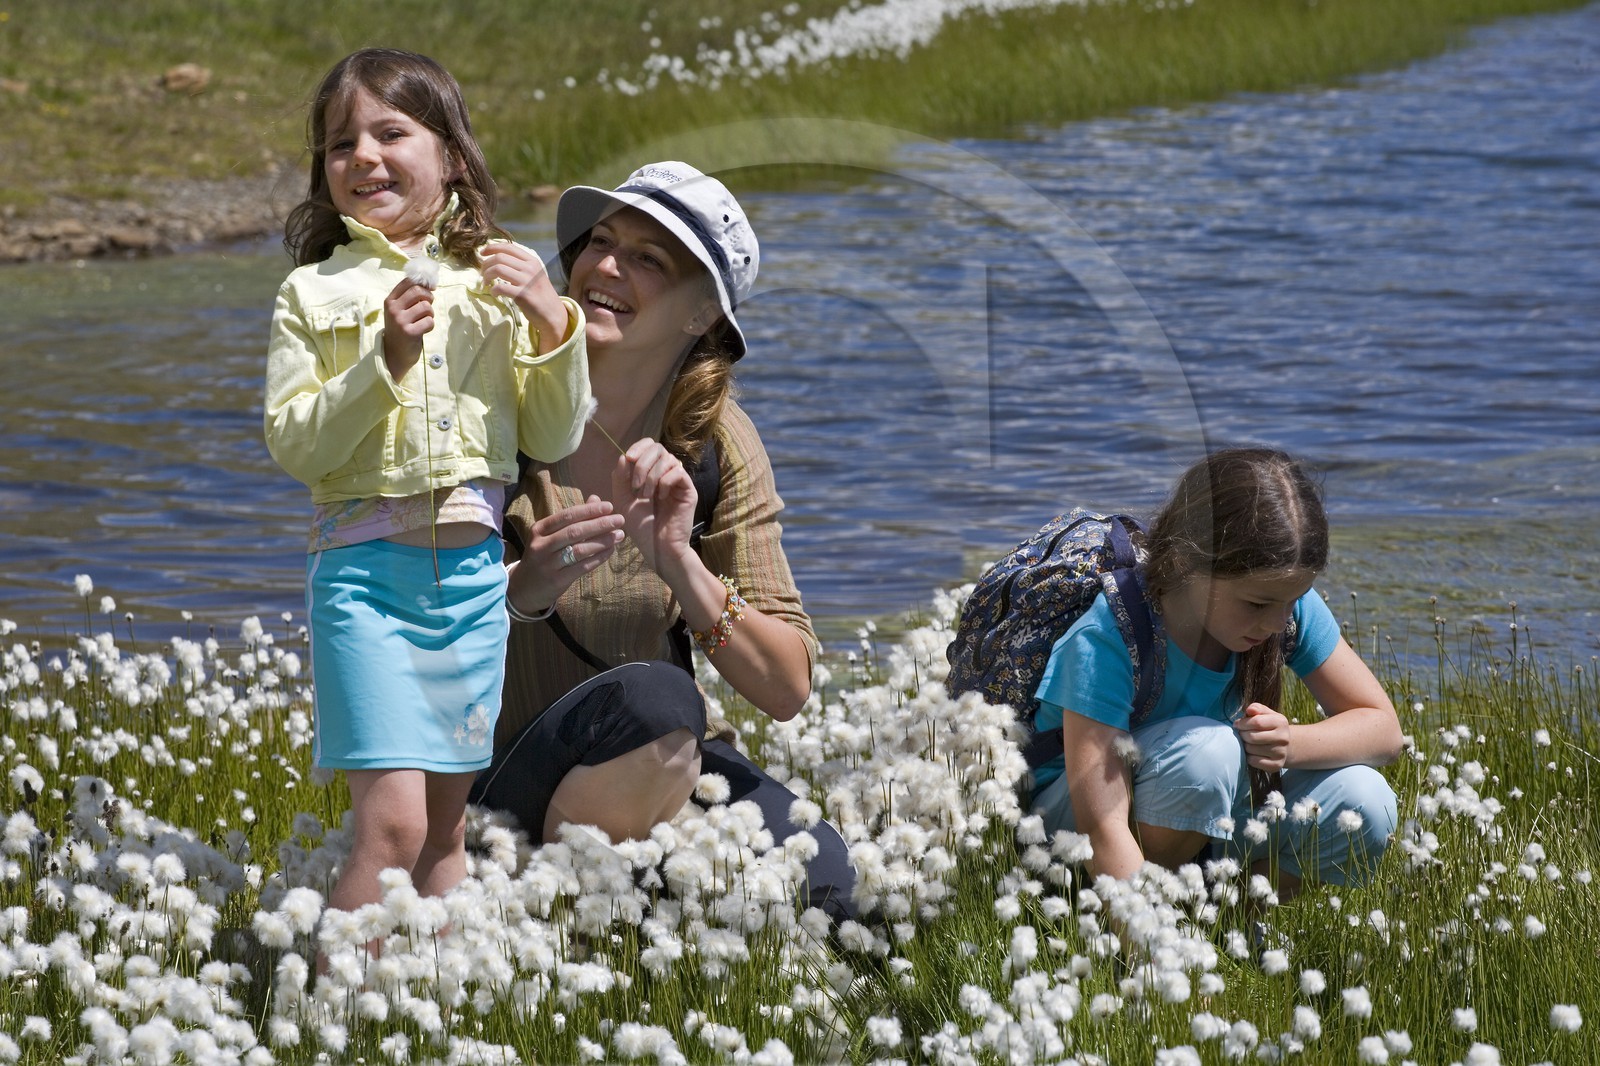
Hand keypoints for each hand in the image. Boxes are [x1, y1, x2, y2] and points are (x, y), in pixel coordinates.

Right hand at [382, 276, 434, 378]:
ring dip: (430, 314)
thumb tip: (430, 284)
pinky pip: (429, 321)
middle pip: (418, 291)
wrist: (394, 353)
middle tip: (428, 305)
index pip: (408, 282)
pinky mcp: (410, 332)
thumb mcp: (399, 310)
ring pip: (426, 307)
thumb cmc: (401, 328)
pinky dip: (430, 325)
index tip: (431, 288)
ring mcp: (400, 321)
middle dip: (429, 297)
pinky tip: (423, 330)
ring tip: (424, 320)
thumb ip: (409, 297)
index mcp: (390, 301)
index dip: (423, 283)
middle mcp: (393, 309)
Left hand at [478, 242, 568, 353]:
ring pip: (498, 269)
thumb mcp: (534, 274)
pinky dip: (493, 290)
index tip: (482, 253)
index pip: (508, 247)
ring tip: (486, 283)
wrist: (552, 314)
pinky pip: (501, 287)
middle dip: (486, 264)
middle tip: (483, 273)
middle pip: (500, 257)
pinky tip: (494, 293)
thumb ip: (520, 265)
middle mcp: (530, 268)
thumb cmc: (540, 294)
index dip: (492, 248)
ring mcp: (527, 281)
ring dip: (487, 275)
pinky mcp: (523, 295)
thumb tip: (497, 258)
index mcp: (532, 261)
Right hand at [506, 495, 624, 614]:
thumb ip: (573, 518)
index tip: (609, 506)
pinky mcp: (557, 580)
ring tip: (619, 535)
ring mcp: (548, 564)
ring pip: (580, 549)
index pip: (567, 516)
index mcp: (539, 529)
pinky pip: (582, 566)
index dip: (589, 510)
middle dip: (600, 524)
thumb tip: (595, 499)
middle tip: (620, 519)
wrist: (523, 589)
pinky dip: (599, 557)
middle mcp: (541, 545)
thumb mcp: (550, 536)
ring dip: (602, 541)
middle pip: (574, 531)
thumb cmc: (542, 557)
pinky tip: (611, 550)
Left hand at [612, 438, 695, 576]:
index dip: (638, 447)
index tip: (628, 459)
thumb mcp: (623, 500)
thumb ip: (620, 478)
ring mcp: (678, 480)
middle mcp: (665, 472)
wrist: (657, 547)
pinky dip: (665, 482)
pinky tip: (661, 497)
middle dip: (642, 463)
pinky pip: (678, 472)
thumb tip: (624, 456)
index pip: (648, 446)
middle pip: (658, 447)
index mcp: (650, 471)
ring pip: (668, 459)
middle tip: (636, 484)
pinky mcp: (688, 490)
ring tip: (646, 496)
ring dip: (652, 476)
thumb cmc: (641, 526)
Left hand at [1235, 702, 1291, 771]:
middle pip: (1252, 737)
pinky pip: (1254, 761)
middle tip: (1242, 734)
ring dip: (1244, 745)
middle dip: (1242, 735)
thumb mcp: (1264, 713)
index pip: (1256, 722)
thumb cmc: (1268, 726)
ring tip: (1247, 742)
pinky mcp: (1277, 765)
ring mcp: (1281, 753)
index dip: (1242, 723)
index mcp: (1281, 722)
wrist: (1281, 744)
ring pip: (1251, 749)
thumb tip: (1250, 710)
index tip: (1238, 724)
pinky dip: (1248, 757)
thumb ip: (1256, 708)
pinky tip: (1252, 752)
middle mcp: (1284, 738)